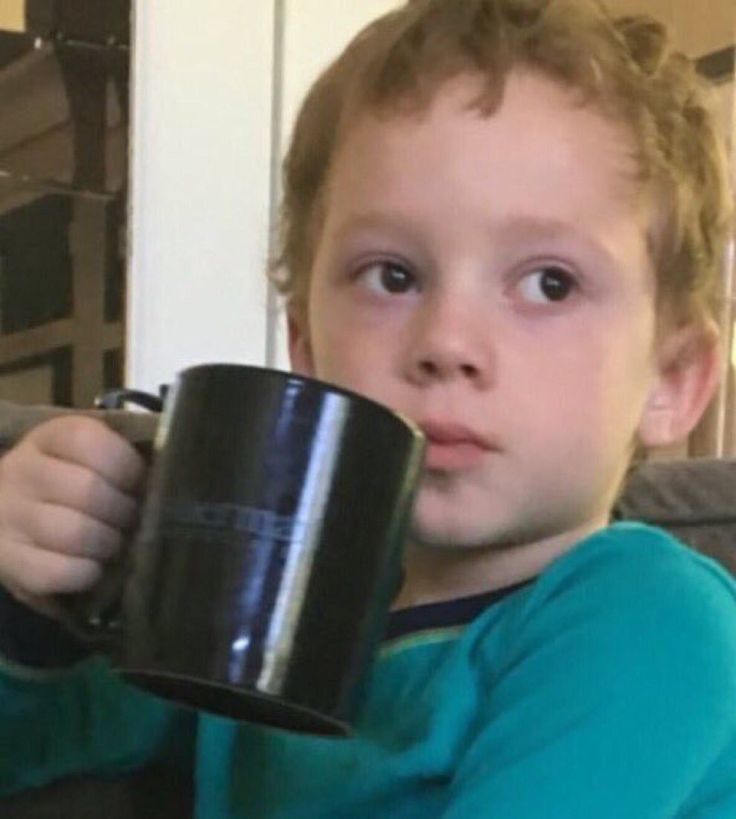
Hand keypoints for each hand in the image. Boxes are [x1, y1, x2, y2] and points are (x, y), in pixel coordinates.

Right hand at [0, 416, 145, 618]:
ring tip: (114, 544)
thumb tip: (166, 481)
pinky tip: (93, 567)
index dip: (127, 467)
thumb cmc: (68, 482)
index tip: (140, 484)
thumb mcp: (85, 457)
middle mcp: (21, 471)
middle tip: (133, 520)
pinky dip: (85, 573)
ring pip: (75, 533)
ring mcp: (9, 516)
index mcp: (49, 437)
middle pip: (87, 491)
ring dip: (108, 543)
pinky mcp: (7, 558)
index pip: (90, 442)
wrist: (7, 512)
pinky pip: (56, 571)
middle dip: (123, 511)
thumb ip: (119, 458)